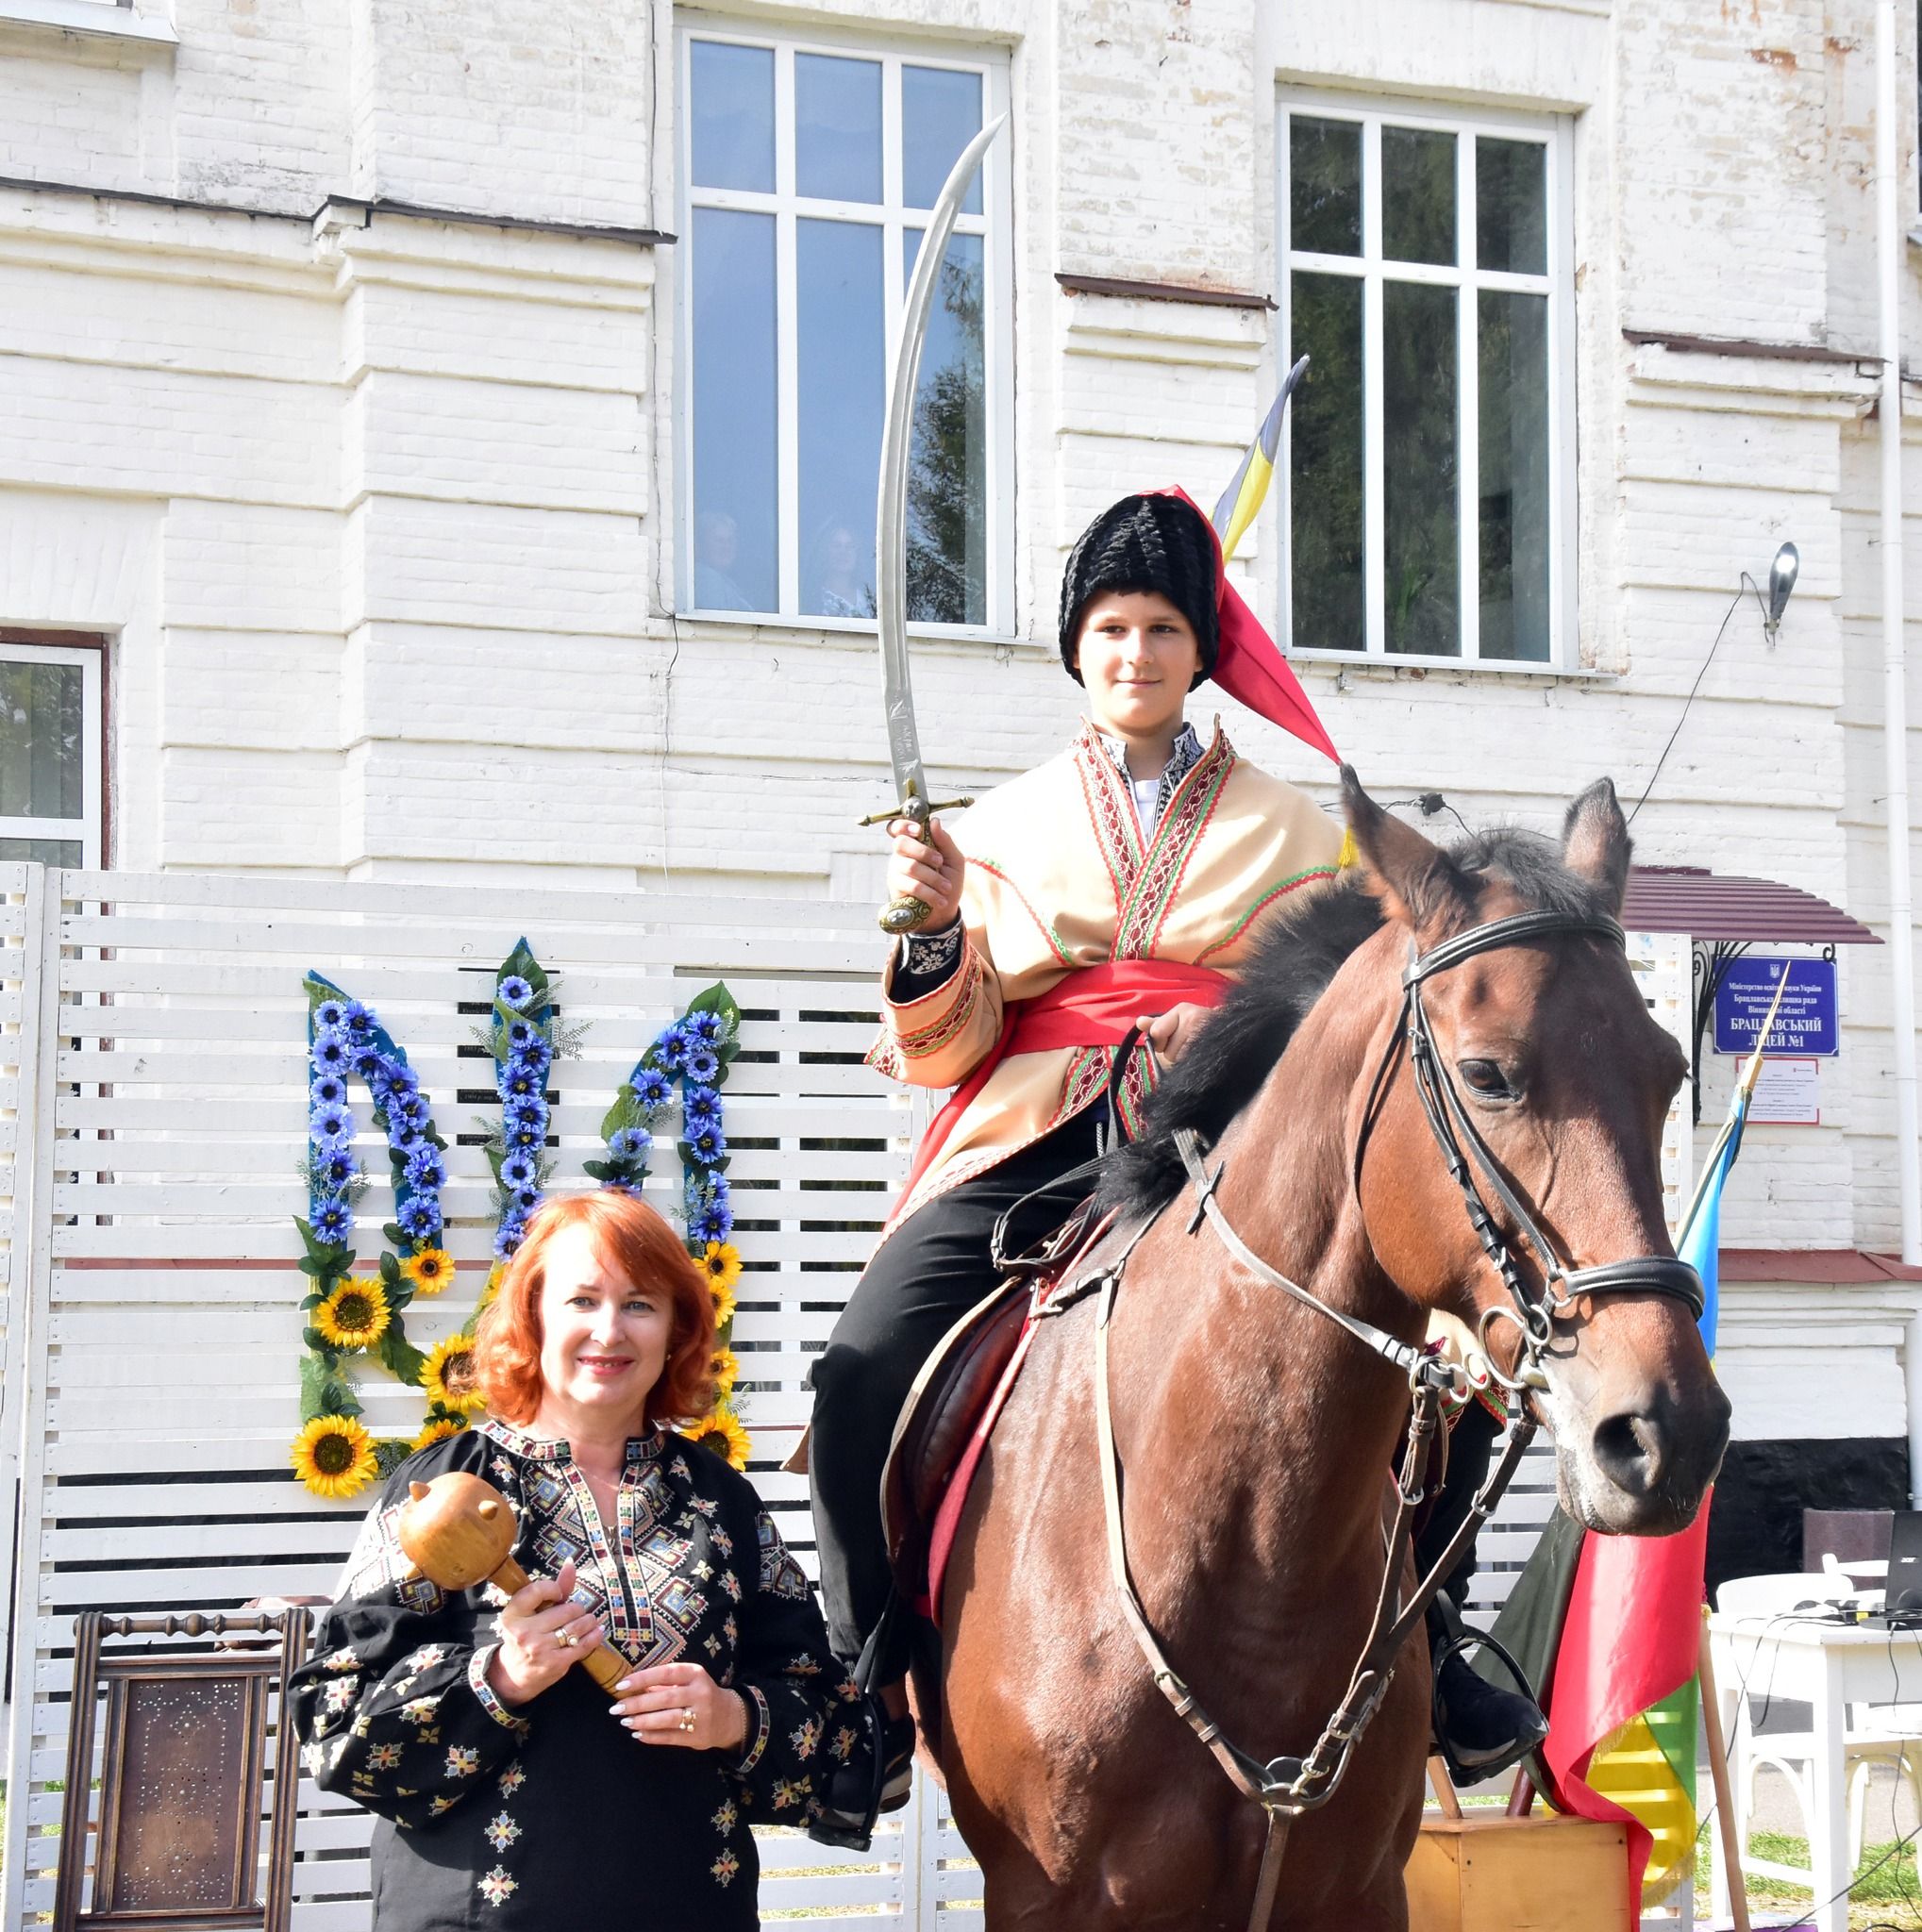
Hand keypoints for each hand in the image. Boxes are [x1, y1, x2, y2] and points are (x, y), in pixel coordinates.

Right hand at [484, 1562, 603, 1705]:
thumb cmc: (525, 1635)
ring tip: (589, 1620)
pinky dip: (594, 1636)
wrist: (514, 1674)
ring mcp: (540, 1649)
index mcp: (512, 1615)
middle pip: (566, 1610)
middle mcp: (523, 1632)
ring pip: (577, 1627)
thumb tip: (571, 1562)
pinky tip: (597, 1631)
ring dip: (588, 1621)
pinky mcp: (555, 1663)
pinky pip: (582, 1645)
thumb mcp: (530, 1612)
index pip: (538, 1590)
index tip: (559, 1594)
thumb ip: (552, 1588)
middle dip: (576, 1609)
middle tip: (576, 1612)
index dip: (554, 1588)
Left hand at [610, 1659, 749, 1752]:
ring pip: (667, 1719)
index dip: (643, 1679)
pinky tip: (637, 1734)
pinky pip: (670, 1737)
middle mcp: (700, 1693)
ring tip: (625, 1722)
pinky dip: (652, 1736)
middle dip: (638, 1704)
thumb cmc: (699, 1693)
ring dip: (643, 1721)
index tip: (621, 1685)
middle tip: (617, 1708)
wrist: (728, 1717)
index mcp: (695, 1674)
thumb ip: (663, 1683)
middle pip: (665, 1698)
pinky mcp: (697, 1737)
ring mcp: (700, 1716)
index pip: (666, 1673)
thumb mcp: (687, 1681)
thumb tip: (632, 1686)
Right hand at [885, 817, 964, 930]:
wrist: (945, 911)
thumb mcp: (954, 860)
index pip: (898, 827)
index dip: (904, 825)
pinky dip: (930, 892)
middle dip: (924, 852)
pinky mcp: (896, 889)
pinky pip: (911, 885)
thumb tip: (934, 822)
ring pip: (910, 866)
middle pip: (901, 843)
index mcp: (914, 843)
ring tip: (946, 887)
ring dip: (933, 878)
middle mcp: (901, 854)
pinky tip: (940, 899)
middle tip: (940, 862)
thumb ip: (945, 841)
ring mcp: (896, 871)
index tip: (918, 830)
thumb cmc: (949, 880)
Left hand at [1138, 1002, 1214, 1068]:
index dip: (1160, 1042)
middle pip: (1168, 1052)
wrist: (1230, 1032)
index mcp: (1182, 1009)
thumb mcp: (1175, 1022)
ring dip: (1184, 1061)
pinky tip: (1200, 1058)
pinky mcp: (1214, 1049)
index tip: (1171, 1038)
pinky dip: (1191, 1067)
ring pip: (1180, 1061)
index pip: (1156, 1033)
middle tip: (1189, 1044)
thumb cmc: (1198, 1027)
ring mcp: (1206, 1034)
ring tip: (1196, 1050)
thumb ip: (1156, 1024)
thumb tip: (1139, 1022)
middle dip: (1174, 1053)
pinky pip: (1190, 1066)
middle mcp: (1195, 1018)